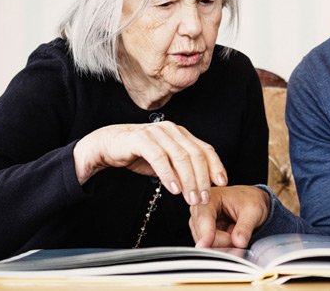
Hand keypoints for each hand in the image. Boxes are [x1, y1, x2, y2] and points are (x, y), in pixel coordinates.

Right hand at [73, 121, 227, 205]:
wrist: (107, 146)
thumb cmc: (138, 154)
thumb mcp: (165, 163)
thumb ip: (182, 169)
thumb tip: (202, 186)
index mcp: (181, 133)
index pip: (205, 148)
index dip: (216, 166)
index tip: (221, 183)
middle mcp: (171, 130)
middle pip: (195, 154)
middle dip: (202, 179)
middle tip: (204, 198)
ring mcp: (156, 132)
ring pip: (180, 156)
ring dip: (188, 180)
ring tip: (190, 198)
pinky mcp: (141, 139)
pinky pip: (159, 157)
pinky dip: (169, 174)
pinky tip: (173, 189)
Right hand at [189, 185, 269, 247]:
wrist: (252, 200)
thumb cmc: (250, 199)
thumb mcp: (253, 211)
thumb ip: (245, 227)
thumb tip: (239, 242)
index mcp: (210, 197)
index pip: (203, 219)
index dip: (207, 235)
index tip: (207, 247)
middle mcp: (200, 209)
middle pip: (204, 235)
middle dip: (223, 241)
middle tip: (240, 235)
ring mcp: (199, 221)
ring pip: (206, 243)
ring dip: (223, 244)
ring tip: (235, 231)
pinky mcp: (202, 231)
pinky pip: (209, 245)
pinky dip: (222, 245)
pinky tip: (230, 235)